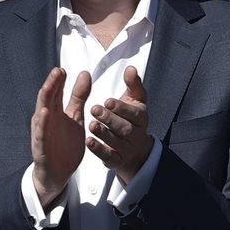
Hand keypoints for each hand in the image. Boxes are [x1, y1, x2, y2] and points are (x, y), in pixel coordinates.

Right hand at [31, 67, 89, 207]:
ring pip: (41, 114)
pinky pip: (41, 135)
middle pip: (46, 99)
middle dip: (51, 85)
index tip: (63, 68)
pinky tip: (45, 114)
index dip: (58, 81)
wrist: (58, 173)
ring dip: (44, 101)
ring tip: (49, 87)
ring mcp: (42, 133)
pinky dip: (42, 125)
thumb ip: (79, 97)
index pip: (55, 92)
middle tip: (57, 71)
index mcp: (53, 112)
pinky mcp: (42, 148)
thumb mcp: (75, 117)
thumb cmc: (64, 143)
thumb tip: (84, 73)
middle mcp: (45, 120)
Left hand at [87, 65, 151, 184]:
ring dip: (104, 133)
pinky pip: (109, 156)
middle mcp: (137, 134)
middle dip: (110, 119)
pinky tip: (88, 141)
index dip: (121, 108)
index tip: (108, 101)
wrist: (133, 148)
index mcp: (142, 117)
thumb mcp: (134, 99)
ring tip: (91, 125)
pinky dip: (99, 150)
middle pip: (125, 128)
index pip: (134, 113)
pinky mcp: (117, 160)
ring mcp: (128, 149)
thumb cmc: (130, 117)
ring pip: (117, 142)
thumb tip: (131, 68)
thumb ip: (133, 84)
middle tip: (94, 109)